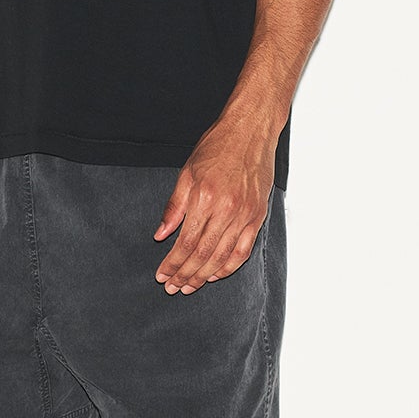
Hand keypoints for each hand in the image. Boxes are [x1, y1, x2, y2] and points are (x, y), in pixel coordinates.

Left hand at [151, 120, 275, 294]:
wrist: (250, 130)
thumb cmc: (217, 146)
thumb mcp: (187, 172)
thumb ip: (174, 206)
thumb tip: (161, 235)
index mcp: (204, 197)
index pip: (185, 242)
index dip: (172, 263)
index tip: (162, 275)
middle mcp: (226, 209)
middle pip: (202, 254)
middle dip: (185, 274)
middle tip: (173, 287)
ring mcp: (245, 214)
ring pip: (222, 256)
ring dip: (204, 275)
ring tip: (190, 286)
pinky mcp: (258, 215)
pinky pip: (243, 249)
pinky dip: (229, 266)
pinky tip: (216, 274)